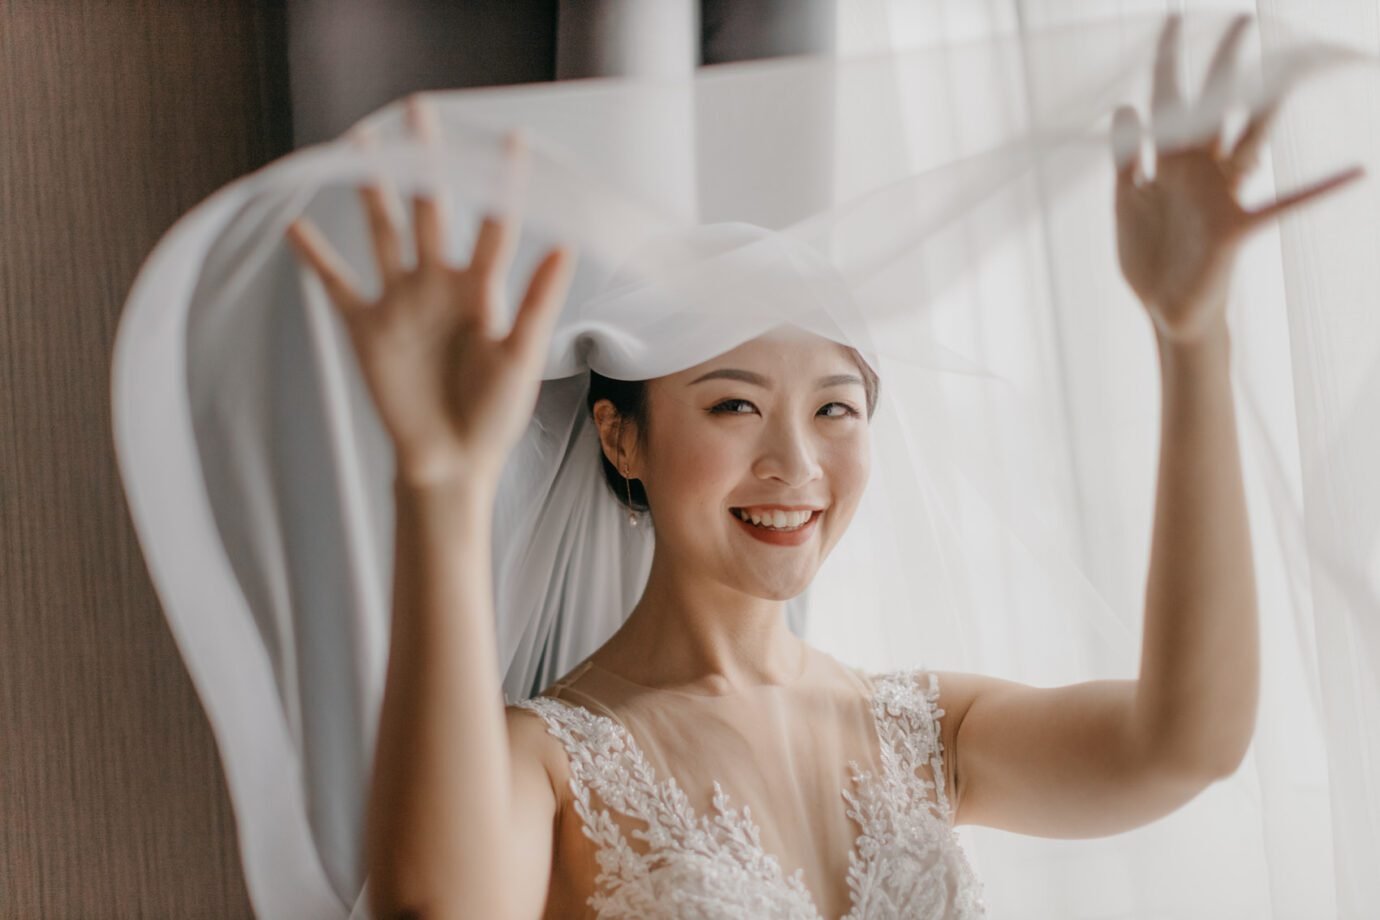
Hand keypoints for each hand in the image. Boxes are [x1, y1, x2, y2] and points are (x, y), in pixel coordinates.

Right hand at [285, 96, 576, 485]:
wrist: (450, 460)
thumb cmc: (494, 414)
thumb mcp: (522, 356)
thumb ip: (538, 301)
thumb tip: (566, 245)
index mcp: (481, 289)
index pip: (494, 222)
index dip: (503, 182)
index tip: (513, 136)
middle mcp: (438, 283)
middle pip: (429, 207)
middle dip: (425, 160)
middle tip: (419, 109)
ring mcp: (399, 301)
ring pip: (381, 230)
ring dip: (370, 189)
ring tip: (360, 143)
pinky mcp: (365, 326)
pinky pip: (336, 283)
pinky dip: (314, 257)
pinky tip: (294, 225)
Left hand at [1111, 14, 1362, 345]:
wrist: (1164, 311)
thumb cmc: (1148, 258)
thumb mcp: (1125, 204)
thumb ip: (1125, 159)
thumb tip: (1126, 106)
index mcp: (1171, 163)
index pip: (1169, 104)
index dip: (1167, 64)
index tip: (1172, 18)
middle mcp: (1201, 172)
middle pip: (1214, 109)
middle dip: (1224, 66)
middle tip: (1240, 18)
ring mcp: (1221, 196)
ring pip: (1249, 141)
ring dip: (1267, 107)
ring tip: (1288, 73)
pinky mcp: (1236, 228)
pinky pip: (1284, 204)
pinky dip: (1320, 189)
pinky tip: (1356, 172)